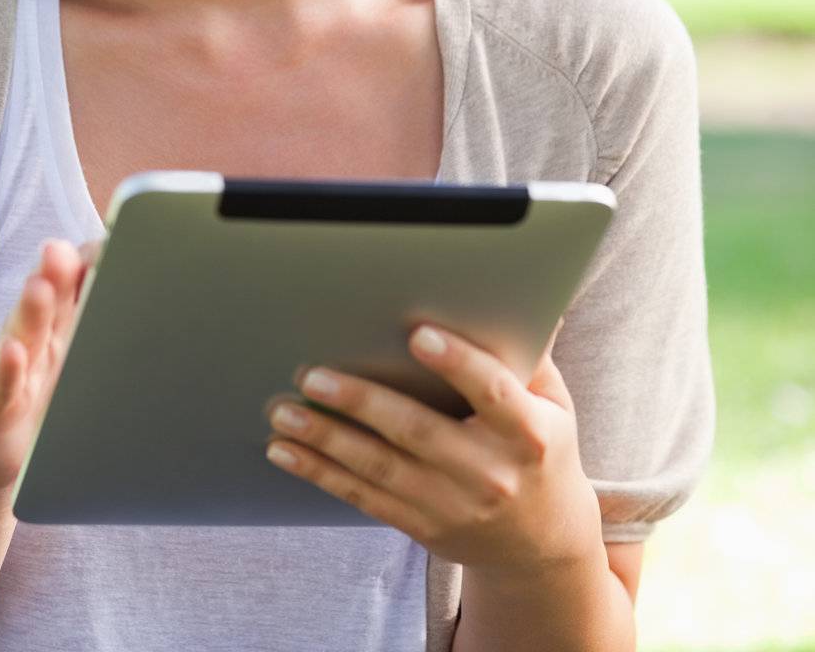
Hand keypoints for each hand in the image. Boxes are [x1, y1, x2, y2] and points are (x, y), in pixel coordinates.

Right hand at [0, 237, 104, 493]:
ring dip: (32, 310)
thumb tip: (144, 282)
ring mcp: (16, 369)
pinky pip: (3, 385)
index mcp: (63, 323)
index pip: (76, 280)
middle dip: (57, 271)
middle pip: (50, 297)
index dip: (90, 260)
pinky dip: (8, 369)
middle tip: (64, 249)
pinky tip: (12, 353)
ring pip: (24, 332)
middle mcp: (38, 337)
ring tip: (39, 287)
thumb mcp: (74, 355)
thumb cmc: (39, 395)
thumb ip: (96, 317)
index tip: (113, 240)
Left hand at [262, 318, 601, 572]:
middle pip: (417, 432)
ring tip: (283, 412)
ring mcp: (452, 506)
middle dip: (360, 402)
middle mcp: (489, 473)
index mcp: (528, 433)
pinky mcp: (422, 527)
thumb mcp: (553, 403)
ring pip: (379, 468)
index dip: (458, 363)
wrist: (542, 544)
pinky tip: (285, 451)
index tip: (418, 333)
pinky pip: (364, 497)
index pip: (493, 392)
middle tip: (312, 375)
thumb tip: (515, 292)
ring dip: (325, 439)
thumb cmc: (540, 449)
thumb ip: (530, 354)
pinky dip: (320, 473)